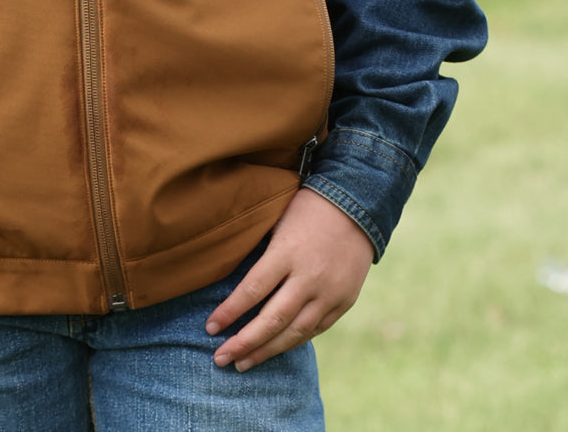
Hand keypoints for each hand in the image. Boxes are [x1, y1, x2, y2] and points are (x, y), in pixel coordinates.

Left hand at [206, 188, 372, 369]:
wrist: (357, 204)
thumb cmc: (306, 208)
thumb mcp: (278, 221)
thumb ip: (261, 253)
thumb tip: (232, 283)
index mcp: (287, 252)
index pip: (252, 290)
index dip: (229, 312)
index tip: (210, 328)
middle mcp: (309, 277)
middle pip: (272, 319)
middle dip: (244, 343)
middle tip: (220, 358)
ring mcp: (329, 292)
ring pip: (294, 332)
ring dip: (266, 351)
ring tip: (243, 363)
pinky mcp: (344, 301)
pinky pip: (315, 329)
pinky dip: (293, 341)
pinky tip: (274, 349)